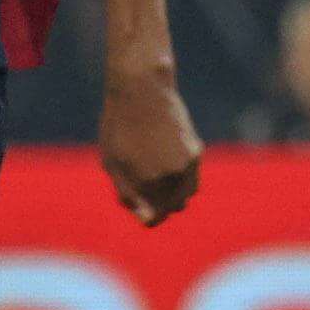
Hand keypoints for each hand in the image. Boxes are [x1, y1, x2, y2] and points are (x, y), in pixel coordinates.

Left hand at [97, 73, 203, 226]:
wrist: (141, 90)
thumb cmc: (119, 127)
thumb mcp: (112, 163)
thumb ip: (129, 194)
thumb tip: (146, 219)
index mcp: (151, 183)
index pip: (155, 217)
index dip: (145, 214)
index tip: (138, 204)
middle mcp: (174, 176)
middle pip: (174, 206)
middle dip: (160, 202)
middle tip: (141, 180)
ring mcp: (188, 162)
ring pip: (188, 192)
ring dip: (174, 189)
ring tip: (152, 167)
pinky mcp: (196, 148)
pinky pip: (192, 174)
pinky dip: (181, 173)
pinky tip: (162, 154)